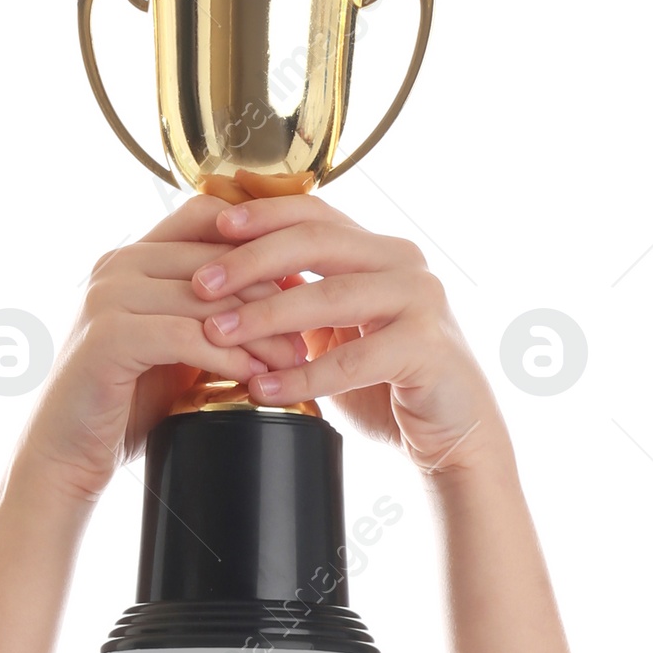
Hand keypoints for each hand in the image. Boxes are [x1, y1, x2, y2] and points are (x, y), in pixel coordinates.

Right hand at [18, 193, 314, 504]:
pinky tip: (256, 376)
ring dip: (258, 330)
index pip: (204, 218)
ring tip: (295, 358)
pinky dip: (227, 356)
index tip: (301, 278)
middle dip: (269, 293)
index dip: (257, 243)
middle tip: (311, 328)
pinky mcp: (109, 336)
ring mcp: (109, 297)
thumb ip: (205, 319)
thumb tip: (276, 304)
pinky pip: (185, 336)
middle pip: (213, 258)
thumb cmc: (121, 408)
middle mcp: (117, 265)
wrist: (65, 455)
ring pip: (205, 298)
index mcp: (132, 259)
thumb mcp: (171, 350)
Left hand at [185, 192, 506, 480]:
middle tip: (200, 283)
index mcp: (377, 252)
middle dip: (252, 260)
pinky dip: (305, 375)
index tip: (211, 226)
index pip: (314, 214)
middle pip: (318, 241)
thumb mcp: (335, 335)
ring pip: (332, 296)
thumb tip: (230, 283)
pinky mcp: (428, 348)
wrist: (452, 438)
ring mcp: (420, 301)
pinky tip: (263, 388)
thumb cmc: (388, 387)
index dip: (262, 215)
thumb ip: (301, 303)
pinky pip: (355, 359)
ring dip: (267, 316)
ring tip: (217, 336)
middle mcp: (403, 263)